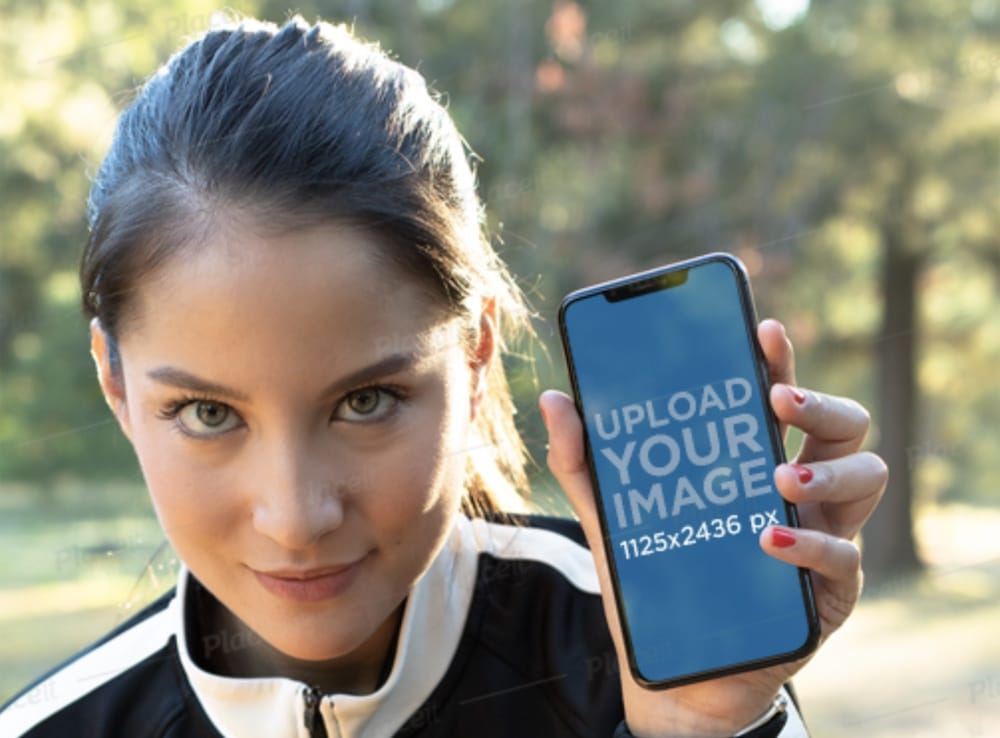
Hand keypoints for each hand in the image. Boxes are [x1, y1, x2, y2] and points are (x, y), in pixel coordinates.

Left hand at [538, 318, 887, 737]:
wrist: (678, 673)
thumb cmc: (657, 583)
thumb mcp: (613, 517)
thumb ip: (584, 461)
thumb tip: (554, 398)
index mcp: (754, 461)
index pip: (780, 397)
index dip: (779, 360)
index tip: (763, 329)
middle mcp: (799, 491)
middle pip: (844, 426)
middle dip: (821, 404)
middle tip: (778, 402)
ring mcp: (822, 536)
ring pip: (868, 477)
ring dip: (827, 470)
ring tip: (780, 477)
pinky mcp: (829, 593)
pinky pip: (843, 559)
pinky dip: (810, 545)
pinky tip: (768, 540)